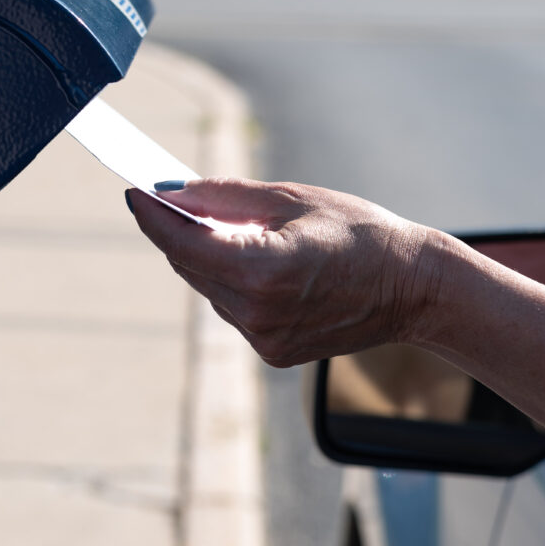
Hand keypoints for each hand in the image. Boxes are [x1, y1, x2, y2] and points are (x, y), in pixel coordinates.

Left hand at [126, 178, 441, 367]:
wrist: (412, 288)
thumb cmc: (360, 231)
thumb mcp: (292, 198)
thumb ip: (226, 196)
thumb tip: (173, 192)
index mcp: (264, 269)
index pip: (183, 244)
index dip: (152, 217)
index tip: (132, 192)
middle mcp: (258, 312)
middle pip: (190, 266)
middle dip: (180, 232)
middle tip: (176, 198)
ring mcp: (265, 339)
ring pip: (210, 289)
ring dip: (211, 258)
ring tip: (243, 232)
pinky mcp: (274, 353)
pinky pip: (233, 309)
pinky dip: (235, 284)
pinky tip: (266, 265)